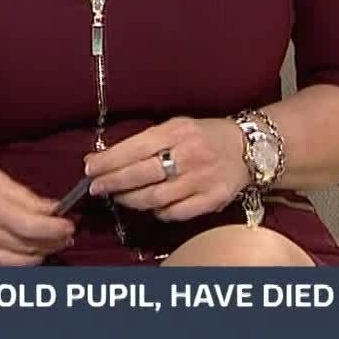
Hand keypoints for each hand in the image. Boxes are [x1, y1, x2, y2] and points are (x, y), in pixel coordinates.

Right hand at [0, 158, 74, 265]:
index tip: (68, 224)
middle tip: (63, 234)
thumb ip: (22, 194)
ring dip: (38, 257)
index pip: (36, 227)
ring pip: (19, 268)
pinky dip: (14, 268)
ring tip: (45, 244)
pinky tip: (20, 254)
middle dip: (54, 243)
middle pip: (31, 250)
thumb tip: (52, 207)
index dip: (59, 229)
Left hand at [83, 117, 249, 221]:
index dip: (109, 160)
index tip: (90, 167)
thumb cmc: (205, 135)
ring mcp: (201, 180)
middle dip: (113, 182)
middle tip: (95, 187)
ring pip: (155, 197)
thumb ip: (148, 140)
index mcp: (177, 131)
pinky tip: (148, 206)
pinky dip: (157, 212)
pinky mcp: (211, 200)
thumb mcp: (178, 126)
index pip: (135, 148)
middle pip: (142, 174)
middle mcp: (189, 155)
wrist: (248, 148)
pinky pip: (175, 213)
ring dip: (130, 200)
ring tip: (117, 197)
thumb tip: (110, 156)